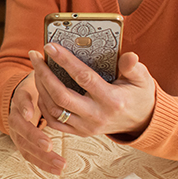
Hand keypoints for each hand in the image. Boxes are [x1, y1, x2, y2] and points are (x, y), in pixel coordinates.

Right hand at [7, 74, 67, 174]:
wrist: (21, 93)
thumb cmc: (40, 80)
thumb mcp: (44, 71)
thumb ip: (65, 68)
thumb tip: (106, 61)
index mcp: (23, 92)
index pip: (21, 99)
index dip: (25, 106)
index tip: (30, 112)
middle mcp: (16, 111)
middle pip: (20, 126)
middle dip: (34, 135)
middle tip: (47, 144)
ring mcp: (17, 127)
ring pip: (24, 144)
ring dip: (41, 155)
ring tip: (59, 163)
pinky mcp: (21, 139)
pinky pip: (30, 154)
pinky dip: (42, 162)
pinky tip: (58, 170)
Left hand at [31, 44, 155, 137]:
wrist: (141, 122)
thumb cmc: (139, 95)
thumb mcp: (142, 79)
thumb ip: (133, 68)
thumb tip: (129, 56)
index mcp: (112, 100)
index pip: (84, 77)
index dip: (65, 60)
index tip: (50, 46)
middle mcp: (97, 115)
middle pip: (61, 95)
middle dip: (44, 73)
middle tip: (35, 56)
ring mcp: (87, 126)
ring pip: (54, 109)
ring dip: (40, 87)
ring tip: (36, 68)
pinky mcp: (80, 132)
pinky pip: (54, 122)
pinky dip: (44, 105)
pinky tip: (41, 88)